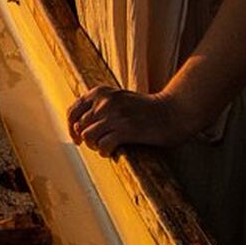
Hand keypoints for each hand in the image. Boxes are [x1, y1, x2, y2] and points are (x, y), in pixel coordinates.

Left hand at [66, 86, 195, 155]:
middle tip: (99, 145)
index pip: (73, 111)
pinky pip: (103, 146)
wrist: (173, 111)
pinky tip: (113, 151)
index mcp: (100, 92)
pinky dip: (105, 152)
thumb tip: (79, 126)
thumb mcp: (118, 98)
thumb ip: (100, 106)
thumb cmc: (147, 109)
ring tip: (106, 147)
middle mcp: (104, 102)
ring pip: (88, 137)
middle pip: (80, 127)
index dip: (72, 128)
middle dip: (87, 139)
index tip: (76, 139)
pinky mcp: (125, 130)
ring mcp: (114, 115)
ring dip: (96, 146)